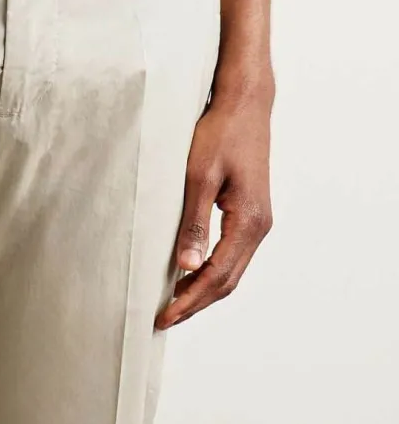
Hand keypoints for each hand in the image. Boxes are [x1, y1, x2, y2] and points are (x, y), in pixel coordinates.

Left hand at [156, 83, 273, 328]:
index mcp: (250, 221)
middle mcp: (259, 227)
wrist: (245, 103)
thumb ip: (194, 224)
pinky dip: (210, 275)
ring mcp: (257, 223)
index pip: (217, 276)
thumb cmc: (221, 132)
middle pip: (227, 282)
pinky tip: (188, 278)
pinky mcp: (250, 216)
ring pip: (230, 272)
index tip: (164, 317)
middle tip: (163, 320)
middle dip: (195, 304)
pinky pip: (231, 257)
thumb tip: (187, 267)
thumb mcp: (200, 177)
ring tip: (173, 307)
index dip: (189, 300)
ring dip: (202, 293)